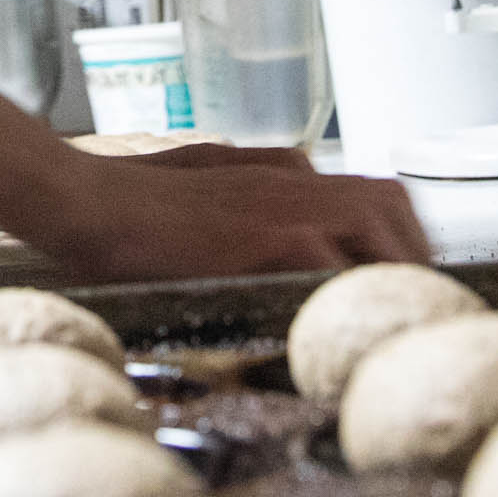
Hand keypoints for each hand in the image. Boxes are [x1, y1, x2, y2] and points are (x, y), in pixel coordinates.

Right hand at [7, 143, 432, 281]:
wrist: (84, 199)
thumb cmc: (127, 197)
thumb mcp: (200, 179)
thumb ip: (247, 191)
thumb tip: (278, 213)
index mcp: (281, 169)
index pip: (370, 191)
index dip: (396, 232)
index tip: (402, 272)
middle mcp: (295, 179)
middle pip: (390, 202)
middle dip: (411, 249)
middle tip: (413, 300)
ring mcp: (285, 204)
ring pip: (378, 225)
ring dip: (392, 268)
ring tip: (389, 315)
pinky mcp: (269, 238)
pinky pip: (336, 265)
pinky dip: (348, 291)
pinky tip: (345, 326)